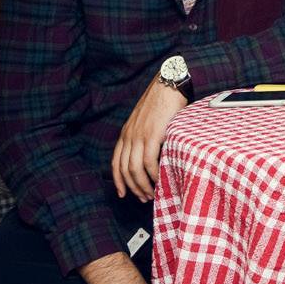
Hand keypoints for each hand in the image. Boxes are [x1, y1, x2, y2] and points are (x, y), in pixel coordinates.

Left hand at [112, 76, 186, 200]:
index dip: (118, 181)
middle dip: (133, 187)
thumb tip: (151, 154)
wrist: (168, 86)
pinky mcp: (152, 136)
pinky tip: (160, 180)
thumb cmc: (162, 102)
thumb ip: (144, 136)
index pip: (116, 163)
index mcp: (126, 133)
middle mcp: (129, 136)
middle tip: (144, 198)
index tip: (123, 193)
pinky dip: (153, 175)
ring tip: (152, 194)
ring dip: (143, 185)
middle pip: (125, 170)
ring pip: (135, 170)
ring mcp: (139, 136)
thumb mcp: (146, 121)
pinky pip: (149, 162)